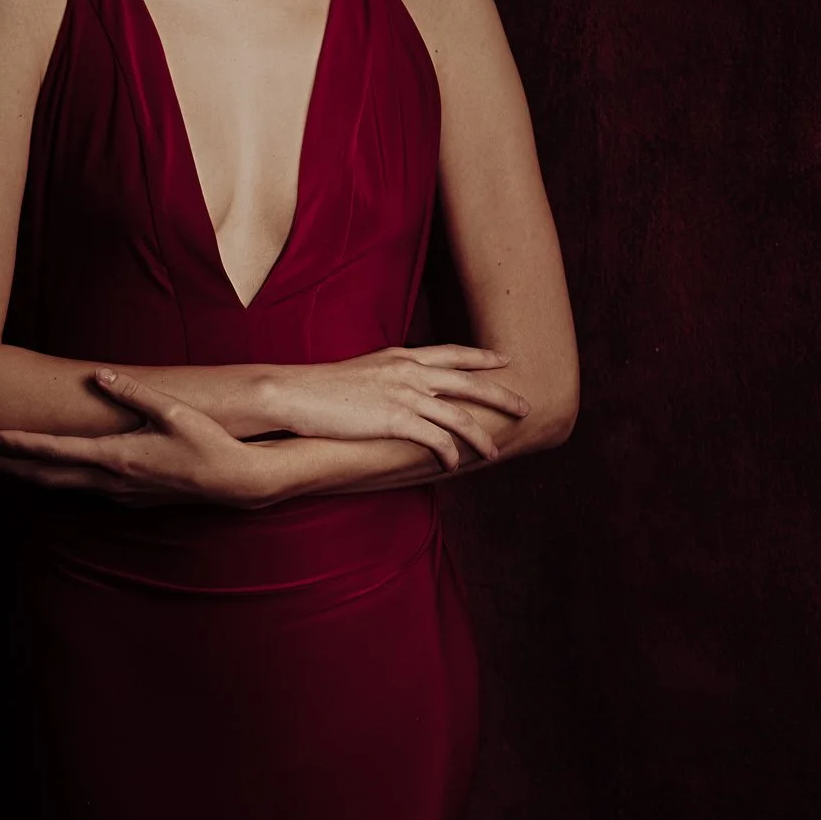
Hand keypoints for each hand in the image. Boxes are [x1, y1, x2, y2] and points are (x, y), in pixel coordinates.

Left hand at [0, 368, 269, 509]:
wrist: (235, 481)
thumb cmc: (206, 443)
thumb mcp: (171, 411)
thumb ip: (132, 392)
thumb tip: (98, 375)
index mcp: (116, 457)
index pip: (56, 452)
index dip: (22, 446)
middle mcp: (112, 480)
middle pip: (51, 476)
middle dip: (15, 466)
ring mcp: (121, 493)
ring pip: (66, 487)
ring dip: (35, 476)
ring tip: (9, 466)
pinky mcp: (132, 498)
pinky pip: (87, 491)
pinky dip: (63, 482)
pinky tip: (57, 476)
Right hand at [271, 344, 531, 469]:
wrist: (294, 393)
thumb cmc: (319, 388)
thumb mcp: (361, 371)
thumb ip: (386, 375)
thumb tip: (400, 386)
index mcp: (400, 357)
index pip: (451, 354)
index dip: (481, 358)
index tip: (504, 361)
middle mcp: (408, 371)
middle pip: (468, 383)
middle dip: (500, 396)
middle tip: (526, 407)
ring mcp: (403, 395)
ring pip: (459, 416)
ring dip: (481, 437)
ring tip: (496, 452)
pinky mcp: (394, 419)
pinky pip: (435, 439)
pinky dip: (450, 453)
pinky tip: (455, 465)